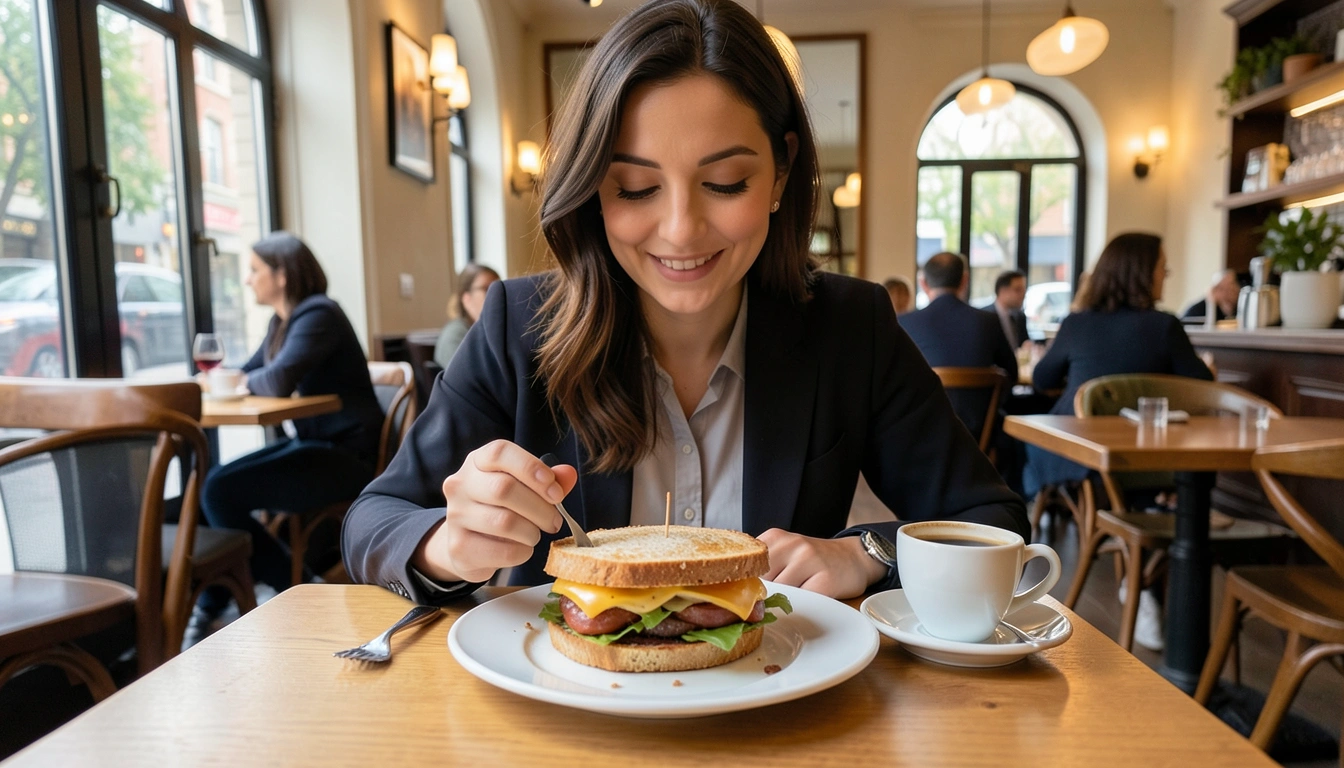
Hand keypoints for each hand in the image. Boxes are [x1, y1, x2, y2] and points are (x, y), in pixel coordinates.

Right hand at [412, 440, 577, 583]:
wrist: (469, 544)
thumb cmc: (501, 508)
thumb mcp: (523, 488)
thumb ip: (548, 480)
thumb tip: (569, 474)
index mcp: (477, 462)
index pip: (499, 452)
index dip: (531, 468)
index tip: (555, 490)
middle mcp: (459, 485)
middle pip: (504, 488)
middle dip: (540, 507)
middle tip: (555, 521)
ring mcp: (455, 516)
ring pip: (504, 522)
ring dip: (532, 532)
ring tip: (535, 534)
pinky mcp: (459, 547)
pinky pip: (503, 551)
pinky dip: (522, 552)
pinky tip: (522, 548)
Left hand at [758, 529, 887, 598]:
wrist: (854, 557)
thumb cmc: (813, 560)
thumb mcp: (784, 553)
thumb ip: (763, 566)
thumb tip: (739, 593)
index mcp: (775, 537)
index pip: (747, 566)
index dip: (745, 584)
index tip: (748, 595)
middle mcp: (792, 545)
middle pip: (762, 582)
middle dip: (764, 596)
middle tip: (775, 599)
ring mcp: (810, 561)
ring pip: (781, 594)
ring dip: (785, 602)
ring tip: (797, 594)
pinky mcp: (826, 581)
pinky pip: (803, 602)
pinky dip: (803, 605)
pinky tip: (810, 597)